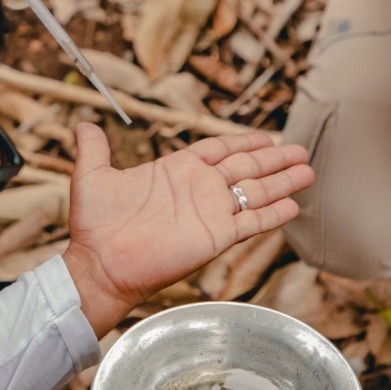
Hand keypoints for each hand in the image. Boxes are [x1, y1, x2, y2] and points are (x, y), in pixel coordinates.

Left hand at [61, 124, 313, 336]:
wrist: (100, 264)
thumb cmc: (94, 225)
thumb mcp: (92, 176)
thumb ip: (93, 149)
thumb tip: (83, 125)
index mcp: (175, 170)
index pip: (218, 150)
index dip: (242, 142)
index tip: (266, 137)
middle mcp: (198, 190)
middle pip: (245, 168)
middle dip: (273, 159)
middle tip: (300, 150)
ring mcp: (209, 213)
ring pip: (255, 191)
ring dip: (282, 181)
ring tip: (307, 171)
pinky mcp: (216, 236)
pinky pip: (251, 221)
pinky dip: (273, 213)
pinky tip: (294, 205)